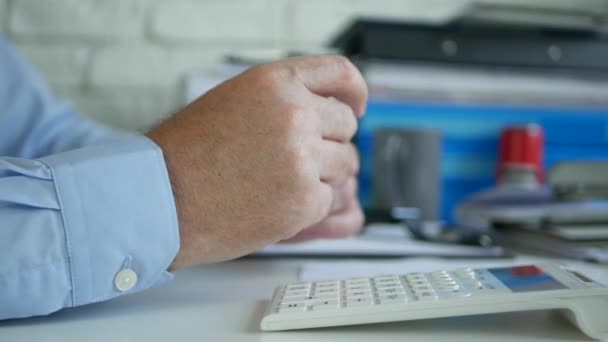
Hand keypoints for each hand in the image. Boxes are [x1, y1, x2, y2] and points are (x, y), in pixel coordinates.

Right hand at [146, 55, 366, 268]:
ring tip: (278, 182)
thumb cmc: (184, 154)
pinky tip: (274, 202)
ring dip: (320, 175)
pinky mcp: (304, 200)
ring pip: (345, 165)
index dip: (354, 91)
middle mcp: (294, 114)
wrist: (158, 198)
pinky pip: (329, 200)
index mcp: (275, 83)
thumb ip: (281, 99)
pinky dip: (308, 206)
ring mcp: (302, 158)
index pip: (339, 74)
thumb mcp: (233, 101)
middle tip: (296, 159)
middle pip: (346, 126)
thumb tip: (321, 108)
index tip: (356, 106)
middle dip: (327, 143)